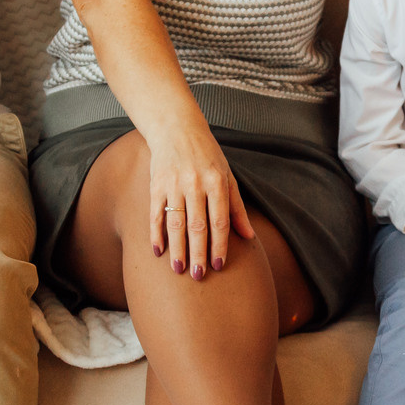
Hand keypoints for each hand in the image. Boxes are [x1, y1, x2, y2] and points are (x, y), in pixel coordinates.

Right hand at [149, 123, 255, 279]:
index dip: (220, 245)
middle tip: (198, 275)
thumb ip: (237, 207)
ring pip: (176, 223)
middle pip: (198, 226)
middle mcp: (195, 184)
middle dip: (198, 253)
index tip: (219, 266)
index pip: (219, 220)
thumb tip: (249, 236)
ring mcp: (174, 184)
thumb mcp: (228, 176)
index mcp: (217, 182)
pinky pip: (155, 214)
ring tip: (179, 269)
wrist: (176, 128)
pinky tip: (158, 251)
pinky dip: (156, 233)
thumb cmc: (207, 156)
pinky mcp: (156, 185)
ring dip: (177, 248)